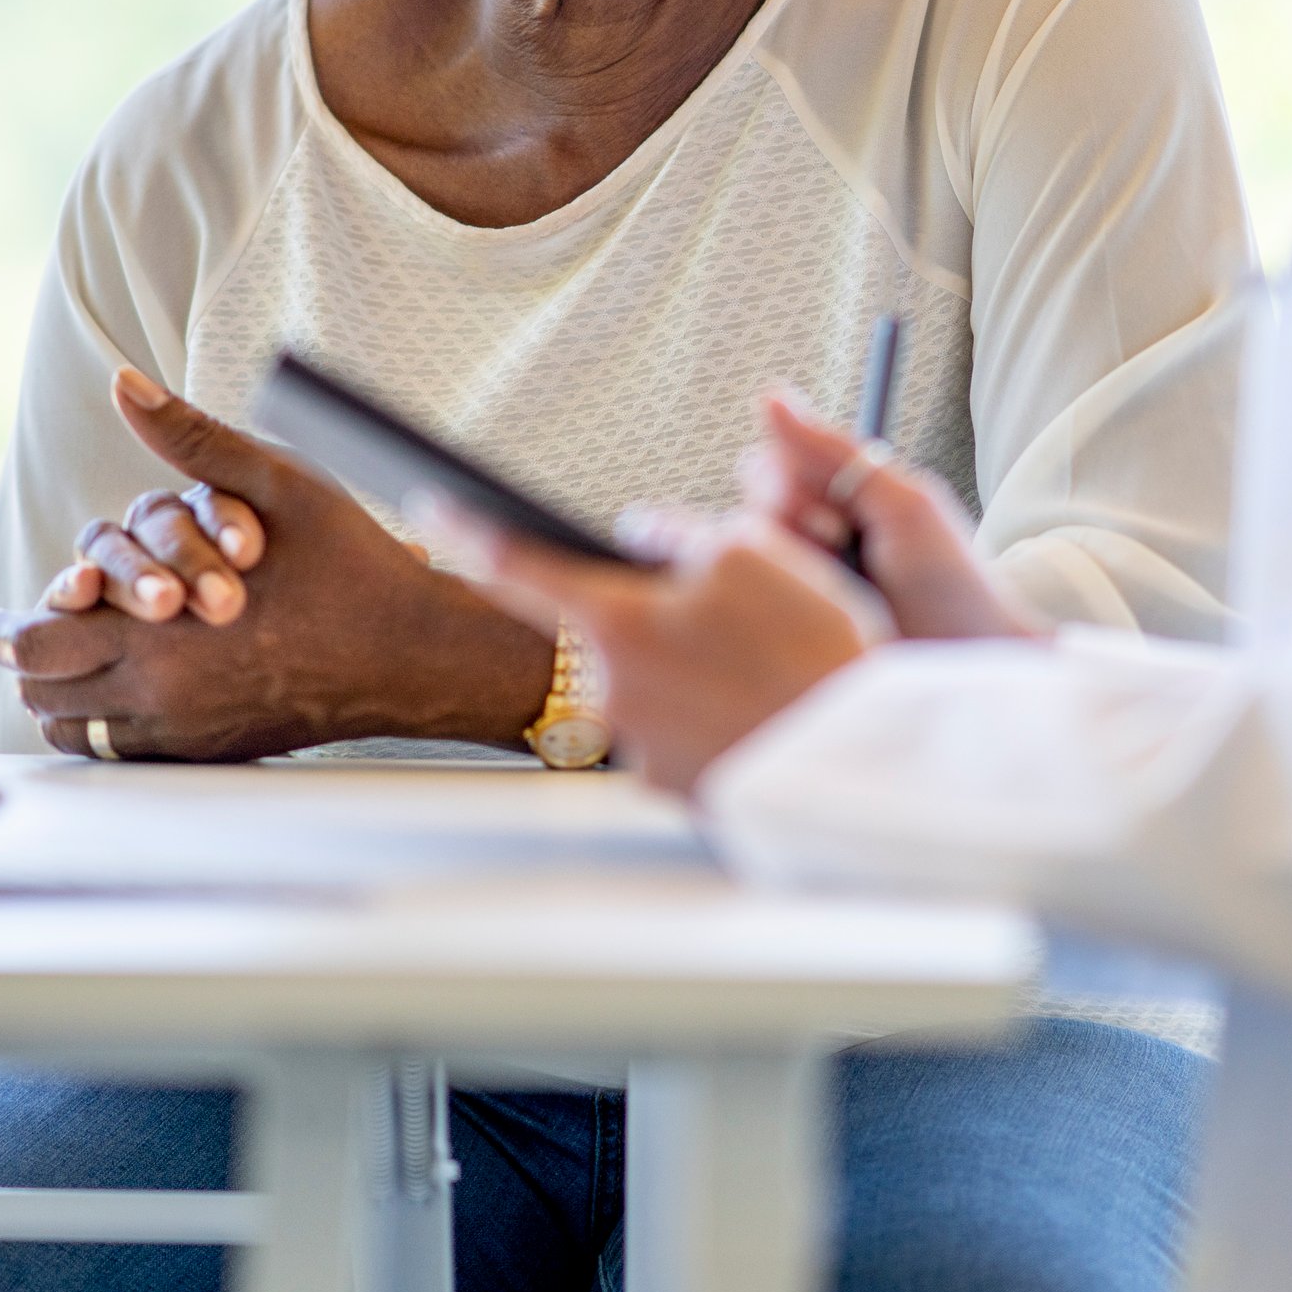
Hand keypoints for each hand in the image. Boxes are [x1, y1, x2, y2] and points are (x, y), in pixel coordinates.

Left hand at [0, 367, 556, 761]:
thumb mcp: (274, 481)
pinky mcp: (213, 750)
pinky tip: (120, 683)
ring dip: (63, 692)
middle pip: (44, 694)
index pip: (39, 644)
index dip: (2, 632)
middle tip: (12, 633)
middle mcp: (164, 694)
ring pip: (78, 731)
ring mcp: (188, 732)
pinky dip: (105, 721)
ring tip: (64, 654)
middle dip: (23, 659)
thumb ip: (188, 436)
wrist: (417, 654)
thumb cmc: (351, 564)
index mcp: (163, 632)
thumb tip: (124, 383)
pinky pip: (123, 752)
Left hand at [421, 502, 876, 797]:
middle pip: (609, 625)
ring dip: (691, 663)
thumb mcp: (752, 554)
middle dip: (653, 609)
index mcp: (617, 623)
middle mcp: (610, 692)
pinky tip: (766, 704)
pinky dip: (714, 708)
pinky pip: (682, 724)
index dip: (470, 530)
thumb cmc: (810, 655)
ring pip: (651, 677)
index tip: (432, 506)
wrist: (859, 764)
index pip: (518, 567)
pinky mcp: (675, 785)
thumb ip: (679, 534)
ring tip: (768, 665)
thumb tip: (643, 536)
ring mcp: (639, 746)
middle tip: (736, 616)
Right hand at [739, 392, 1046, 643]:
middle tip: (839, 550)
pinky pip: (742, 603)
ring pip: (740, 554)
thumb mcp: (903, 505)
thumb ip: (837, 452)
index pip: (769, 465)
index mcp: (836, 498)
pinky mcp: (782, 631)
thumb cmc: (950, 582)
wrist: (970, 666)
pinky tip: (812, 621)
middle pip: (749, 505)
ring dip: (786, 569)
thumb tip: (770, 394)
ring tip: (836, 595)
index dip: (790, 485)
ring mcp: (794, 587)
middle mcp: (806, 539)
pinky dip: (771, 604)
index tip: (839, 517)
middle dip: (788, 525)